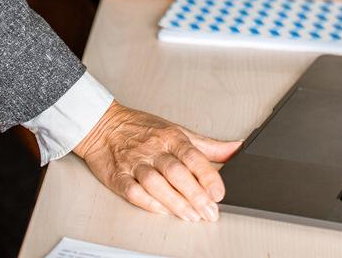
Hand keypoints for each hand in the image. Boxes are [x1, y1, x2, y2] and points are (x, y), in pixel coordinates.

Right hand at [73, 100, 241, 220]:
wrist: (104, 125)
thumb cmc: (142, 129)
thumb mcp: (178, 131)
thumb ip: (208, 145)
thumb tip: (237, 148)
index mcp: (171, 136)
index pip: (193, 156)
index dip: (207, 175)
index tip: (219, 192)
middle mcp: (154, 149)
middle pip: (176, 172)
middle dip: (195, 194)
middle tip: (210, 212)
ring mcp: (135, 163)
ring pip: (156, 184)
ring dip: (175, 202)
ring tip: (191, 216)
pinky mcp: (119, 176)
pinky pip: (134, 191)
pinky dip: (148, 202)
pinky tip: (162, 211)